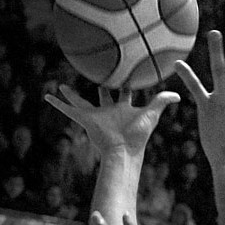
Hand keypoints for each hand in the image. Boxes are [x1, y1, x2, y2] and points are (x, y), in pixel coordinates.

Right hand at [44, 85, 179, 155]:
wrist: (123, 150)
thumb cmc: (138, 134)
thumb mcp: (152, 114)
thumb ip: (163, 102)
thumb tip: (178, 95)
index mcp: (124, 109)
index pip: (124, 93)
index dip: (125, 85)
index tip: (125, 74)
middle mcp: (109, 111)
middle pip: (103, 96)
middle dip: (101, 87)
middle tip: (98, 77)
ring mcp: (96, 115)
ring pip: (81, 101)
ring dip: (71, 94)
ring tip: (62, 85)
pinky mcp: (85, 119)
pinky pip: (67, 110)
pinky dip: (57, 104)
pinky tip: (46, 96)